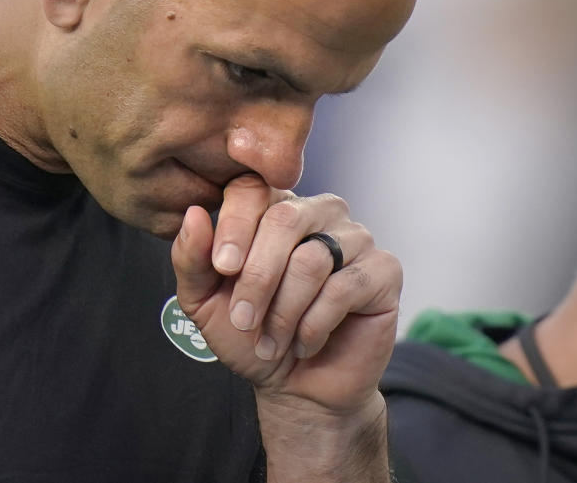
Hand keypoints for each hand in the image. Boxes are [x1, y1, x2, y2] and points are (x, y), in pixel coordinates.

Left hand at [170, 173, 401, 415]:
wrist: (295, 387)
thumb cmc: (249, 335)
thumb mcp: (203, 301)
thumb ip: (192, 257)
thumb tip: (193, 214)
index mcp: (272, 208)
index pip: (252, 190)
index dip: (235, 227)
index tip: (223, 269)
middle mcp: (316, 212)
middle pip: (285, 220)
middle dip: (257, 277)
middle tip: (243, 320)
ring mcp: (355, 238)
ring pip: (313, 259)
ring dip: (283, 310)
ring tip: (272, 341)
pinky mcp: (384, 270)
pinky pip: (345, 287)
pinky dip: (315, 323)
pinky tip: (304, 342)